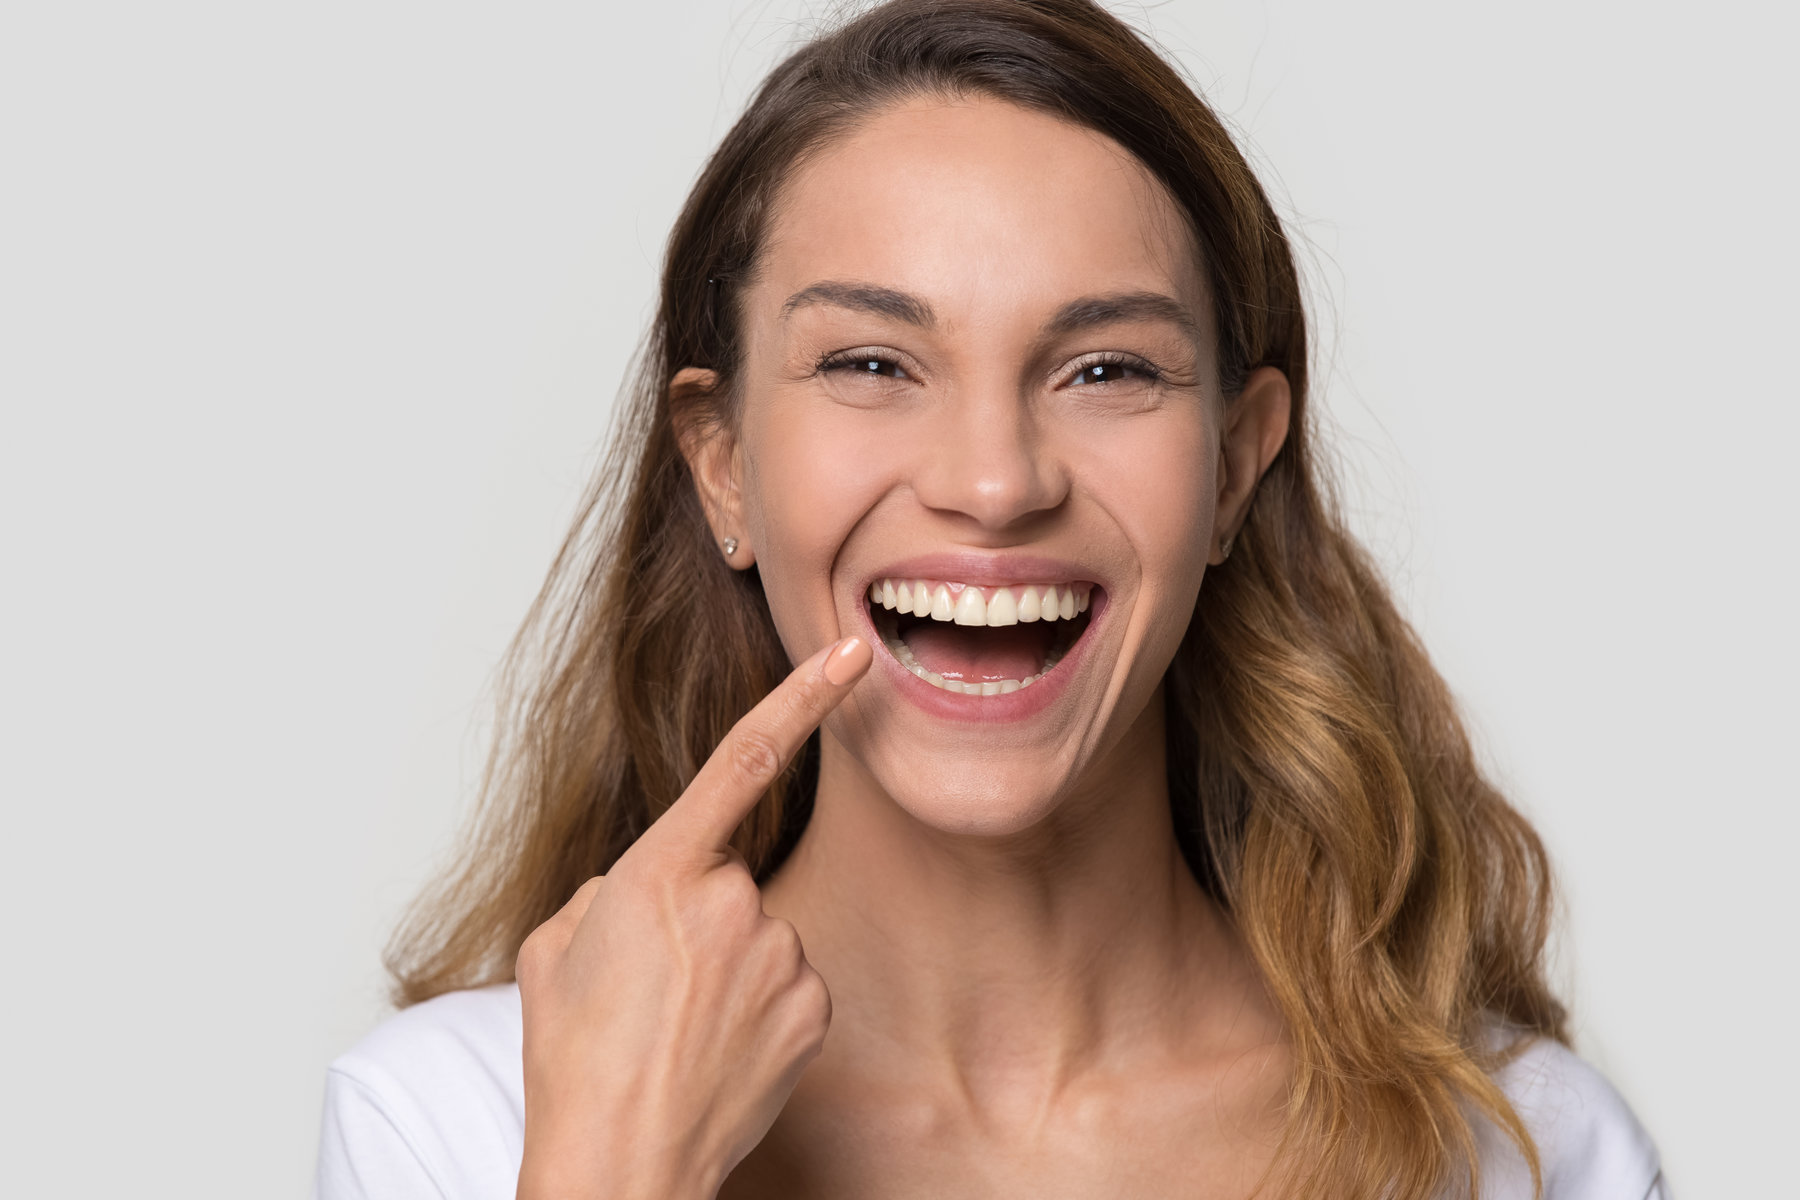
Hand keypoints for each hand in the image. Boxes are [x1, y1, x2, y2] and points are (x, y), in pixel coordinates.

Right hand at [513, 636, 872, 1199]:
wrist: (622, 1162)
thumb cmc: (575, 1059)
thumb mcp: (555, 948)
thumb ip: (610, 890)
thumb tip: (647, 889)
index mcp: (661, 871)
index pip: (744, 758)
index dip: (802, 696)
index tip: (849, 653)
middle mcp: (734, 900)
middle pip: (726, 882)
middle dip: (695, 921)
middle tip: (652, 991)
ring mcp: (783, 953)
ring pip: (759, 937)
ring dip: (726, 971)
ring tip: (677, 1030)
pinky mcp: (814, 1006)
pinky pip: (789, 984)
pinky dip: (759, 1009)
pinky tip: (719, 1048)